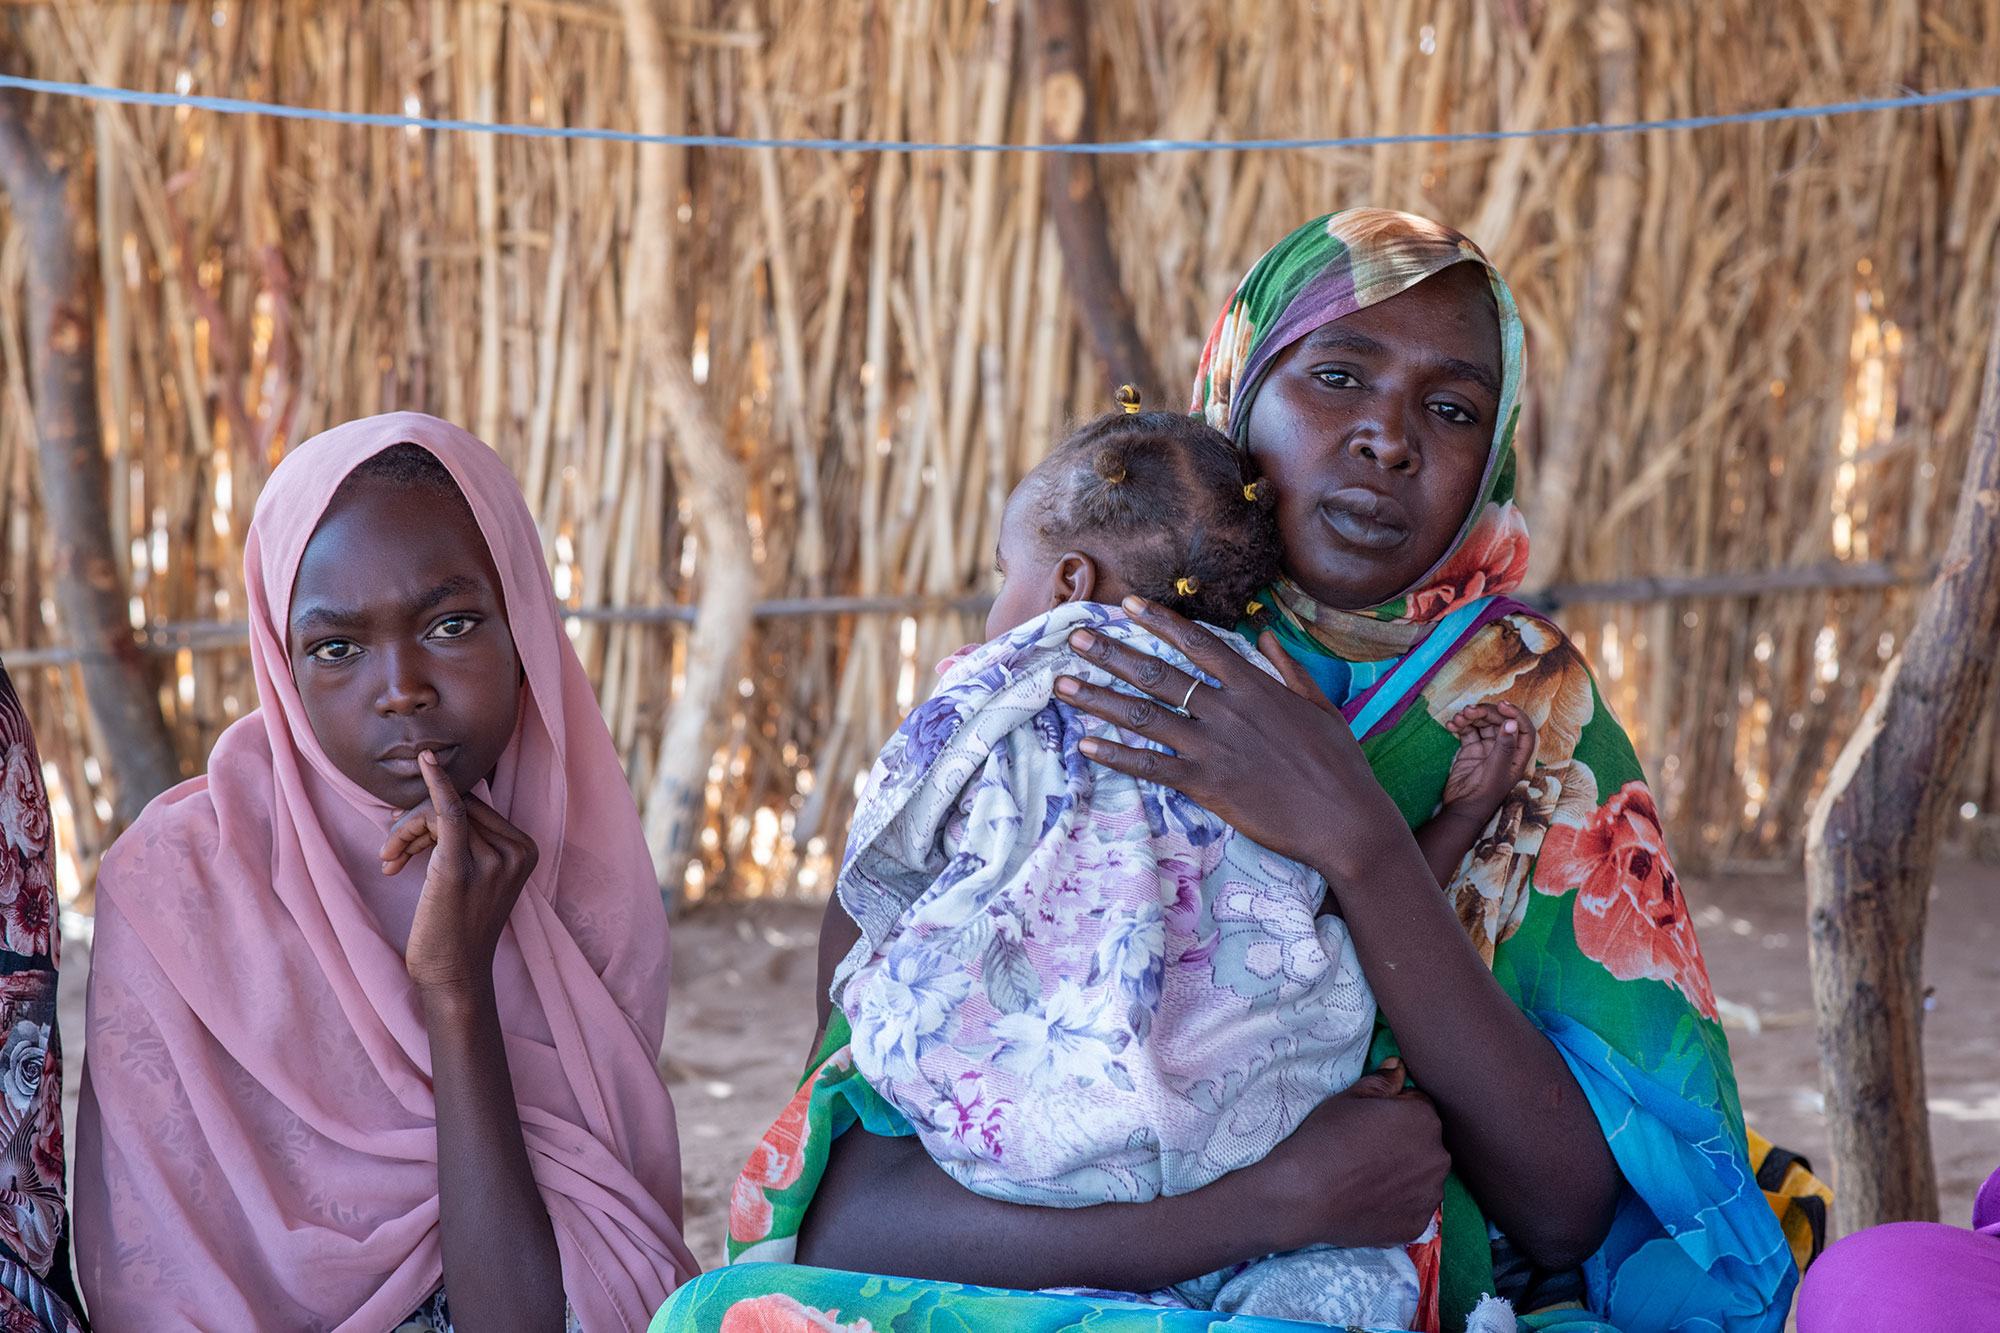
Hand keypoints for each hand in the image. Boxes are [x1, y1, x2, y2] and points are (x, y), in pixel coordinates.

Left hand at [381, 750, 538, 995]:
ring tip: (390, 861)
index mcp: (526, 850)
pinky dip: (436, 785)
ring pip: (441, 813)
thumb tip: (442, 794)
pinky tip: (428, 762)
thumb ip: (470, 840)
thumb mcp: (477, 879)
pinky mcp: (460, 869)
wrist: (454, 978)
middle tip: (392, 853)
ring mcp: (492, 860)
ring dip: (405, 831)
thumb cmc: (457, 930)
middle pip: (460, 805)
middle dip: (417, 821)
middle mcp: (516, 852)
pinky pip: (448, 814)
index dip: (435, 815)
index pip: (475, 807)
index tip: (409, 843)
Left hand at [1053, 596, 1410, 886]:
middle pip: (1158, 673)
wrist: (1345, 820)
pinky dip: (1116, 755)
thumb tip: (1263, 634)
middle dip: (1112, 653)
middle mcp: (1226, 710)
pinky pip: (1150, 766)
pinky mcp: (1206, 785)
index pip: (1198, 643)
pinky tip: (1085, 745)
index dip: (1160, 622)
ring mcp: (1213, 747)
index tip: (1128, 605)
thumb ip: (1287, 667)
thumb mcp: (1319, 705)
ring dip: (1098, 698)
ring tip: (1062, 684)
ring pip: (1143, 715)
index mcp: (1254, 687)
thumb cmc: (1338, 764)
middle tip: (1075, 638)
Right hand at [1253, 1061, 1448, 1250]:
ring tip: (1367, 1179)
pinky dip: (1397, 1204)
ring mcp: (1430, 1195)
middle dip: (1405, 1143)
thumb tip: (1399, 1067)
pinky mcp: (1418, 1225)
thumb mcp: (1348, 1098)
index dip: (1393, 1112)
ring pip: (1421, 1177)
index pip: (1419, 1107)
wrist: (1304, 1195)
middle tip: (1366, 1151)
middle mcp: (1439, 1157)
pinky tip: (1369, 1201)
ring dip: (1405, 1175)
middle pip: (1425, 1143)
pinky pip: (1413, 1208)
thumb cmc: (1325, 1139)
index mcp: (1425, 1119)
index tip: (1369, 1123)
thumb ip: (1382, 1081)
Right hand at [1439, 702, 1536, 817]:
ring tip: (1459, 718)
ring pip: (1482, 723)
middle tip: (1470, 711)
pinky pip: (1467, 730)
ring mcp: (1487, 748)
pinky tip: (1451, 725)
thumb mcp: (1496, 770)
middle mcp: (1504, 749)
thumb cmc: (1484, 794)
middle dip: (1486, 713)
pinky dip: (1460, 725)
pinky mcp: (1471, 749)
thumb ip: (1504, 746)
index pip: (1523, 728)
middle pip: (1500, 722)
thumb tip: (1511, 723)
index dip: (1515, 714)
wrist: (1462, 808)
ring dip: (1471, 717)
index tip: (1501, 705)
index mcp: (1517, 755)